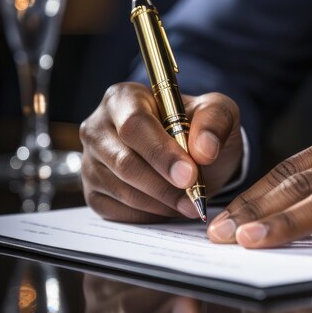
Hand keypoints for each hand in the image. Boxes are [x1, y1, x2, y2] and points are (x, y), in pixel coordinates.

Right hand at [80, 82, 242, 221]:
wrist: (194, 154)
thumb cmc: (200, 127)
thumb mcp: (219, 112)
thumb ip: (215, 121)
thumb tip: (203, 150)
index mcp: (125, 98)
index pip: (134, 125)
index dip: (161, 152)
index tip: (190, 174)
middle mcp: (99, 127)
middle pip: (124, 161)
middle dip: (164, 184)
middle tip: (195, 196)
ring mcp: (92, 161)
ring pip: (122, 190)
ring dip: (161, 202)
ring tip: (191, 202)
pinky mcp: (94, 191)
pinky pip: (118, 211)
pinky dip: (149, 214)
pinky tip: (170, 207)